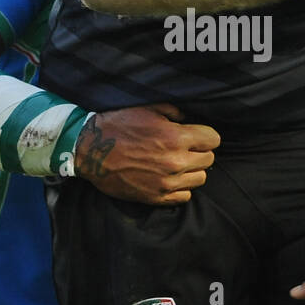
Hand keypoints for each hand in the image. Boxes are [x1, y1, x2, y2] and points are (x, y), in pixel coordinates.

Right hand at [74, 103, 219, 203]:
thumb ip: (175, 112)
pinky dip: (182, 187)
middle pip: (209, 159)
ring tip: (178, 162)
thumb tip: (189, 119)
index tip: (197, 135)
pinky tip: (170, 177)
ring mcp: (166, 183)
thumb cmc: (118, 124)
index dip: (206, 135)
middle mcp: (175, 162)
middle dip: (200, 151)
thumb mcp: (148, 108)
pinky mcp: (156, 197)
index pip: (214, 139)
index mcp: (176, 137)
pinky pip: (185, 196)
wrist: (91, 150)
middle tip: (186, 147)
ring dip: (193, 170)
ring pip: (200, 179)